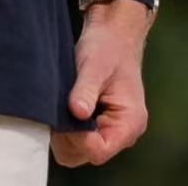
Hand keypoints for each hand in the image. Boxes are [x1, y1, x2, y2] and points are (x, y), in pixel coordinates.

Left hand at [50, 2, 150, 167]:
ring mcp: (110, 130)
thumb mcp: (95, 66)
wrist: (113, 34)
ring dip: (65, 131)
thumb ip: (86, 90)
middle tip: (58, 107)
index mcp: (129, 123)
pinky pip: (78, 138)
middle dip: (68, 135)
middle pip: (86, 154)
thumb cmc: (107, 47)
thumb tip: (76, 113)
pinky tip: (63, 105)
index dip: (77, 137)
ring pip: (78, 149)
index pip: (98, 149)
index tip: (66, 113)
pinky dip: (66, 127)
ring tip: (61, 103)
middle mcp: (122, 133)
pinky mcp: (98, 124)